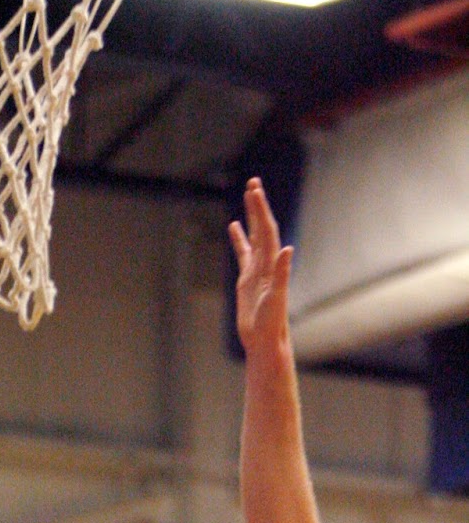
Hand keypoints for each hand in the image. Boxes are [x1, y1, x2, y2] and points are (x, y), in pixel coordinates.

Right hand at [229, 177, 291, 357]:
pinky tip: (234, 227)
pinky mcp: (247, 280)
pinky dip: (239, 239)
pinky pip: (243, 253)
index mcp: (272, 265)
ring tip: (247, 196)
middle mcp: (266, 263)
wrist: (265, 340)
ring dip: (251, 217)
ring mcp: (257, 270)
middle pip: (262, 227)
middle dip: (257, 205)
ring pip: (254, 237)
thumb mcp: (277, 298)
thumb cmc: (272, 322)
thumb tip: (287, 249)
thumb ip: (282, 273)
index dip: (261, 211)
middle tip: (253, 182)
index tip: (254, 191)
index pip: (266, 231)